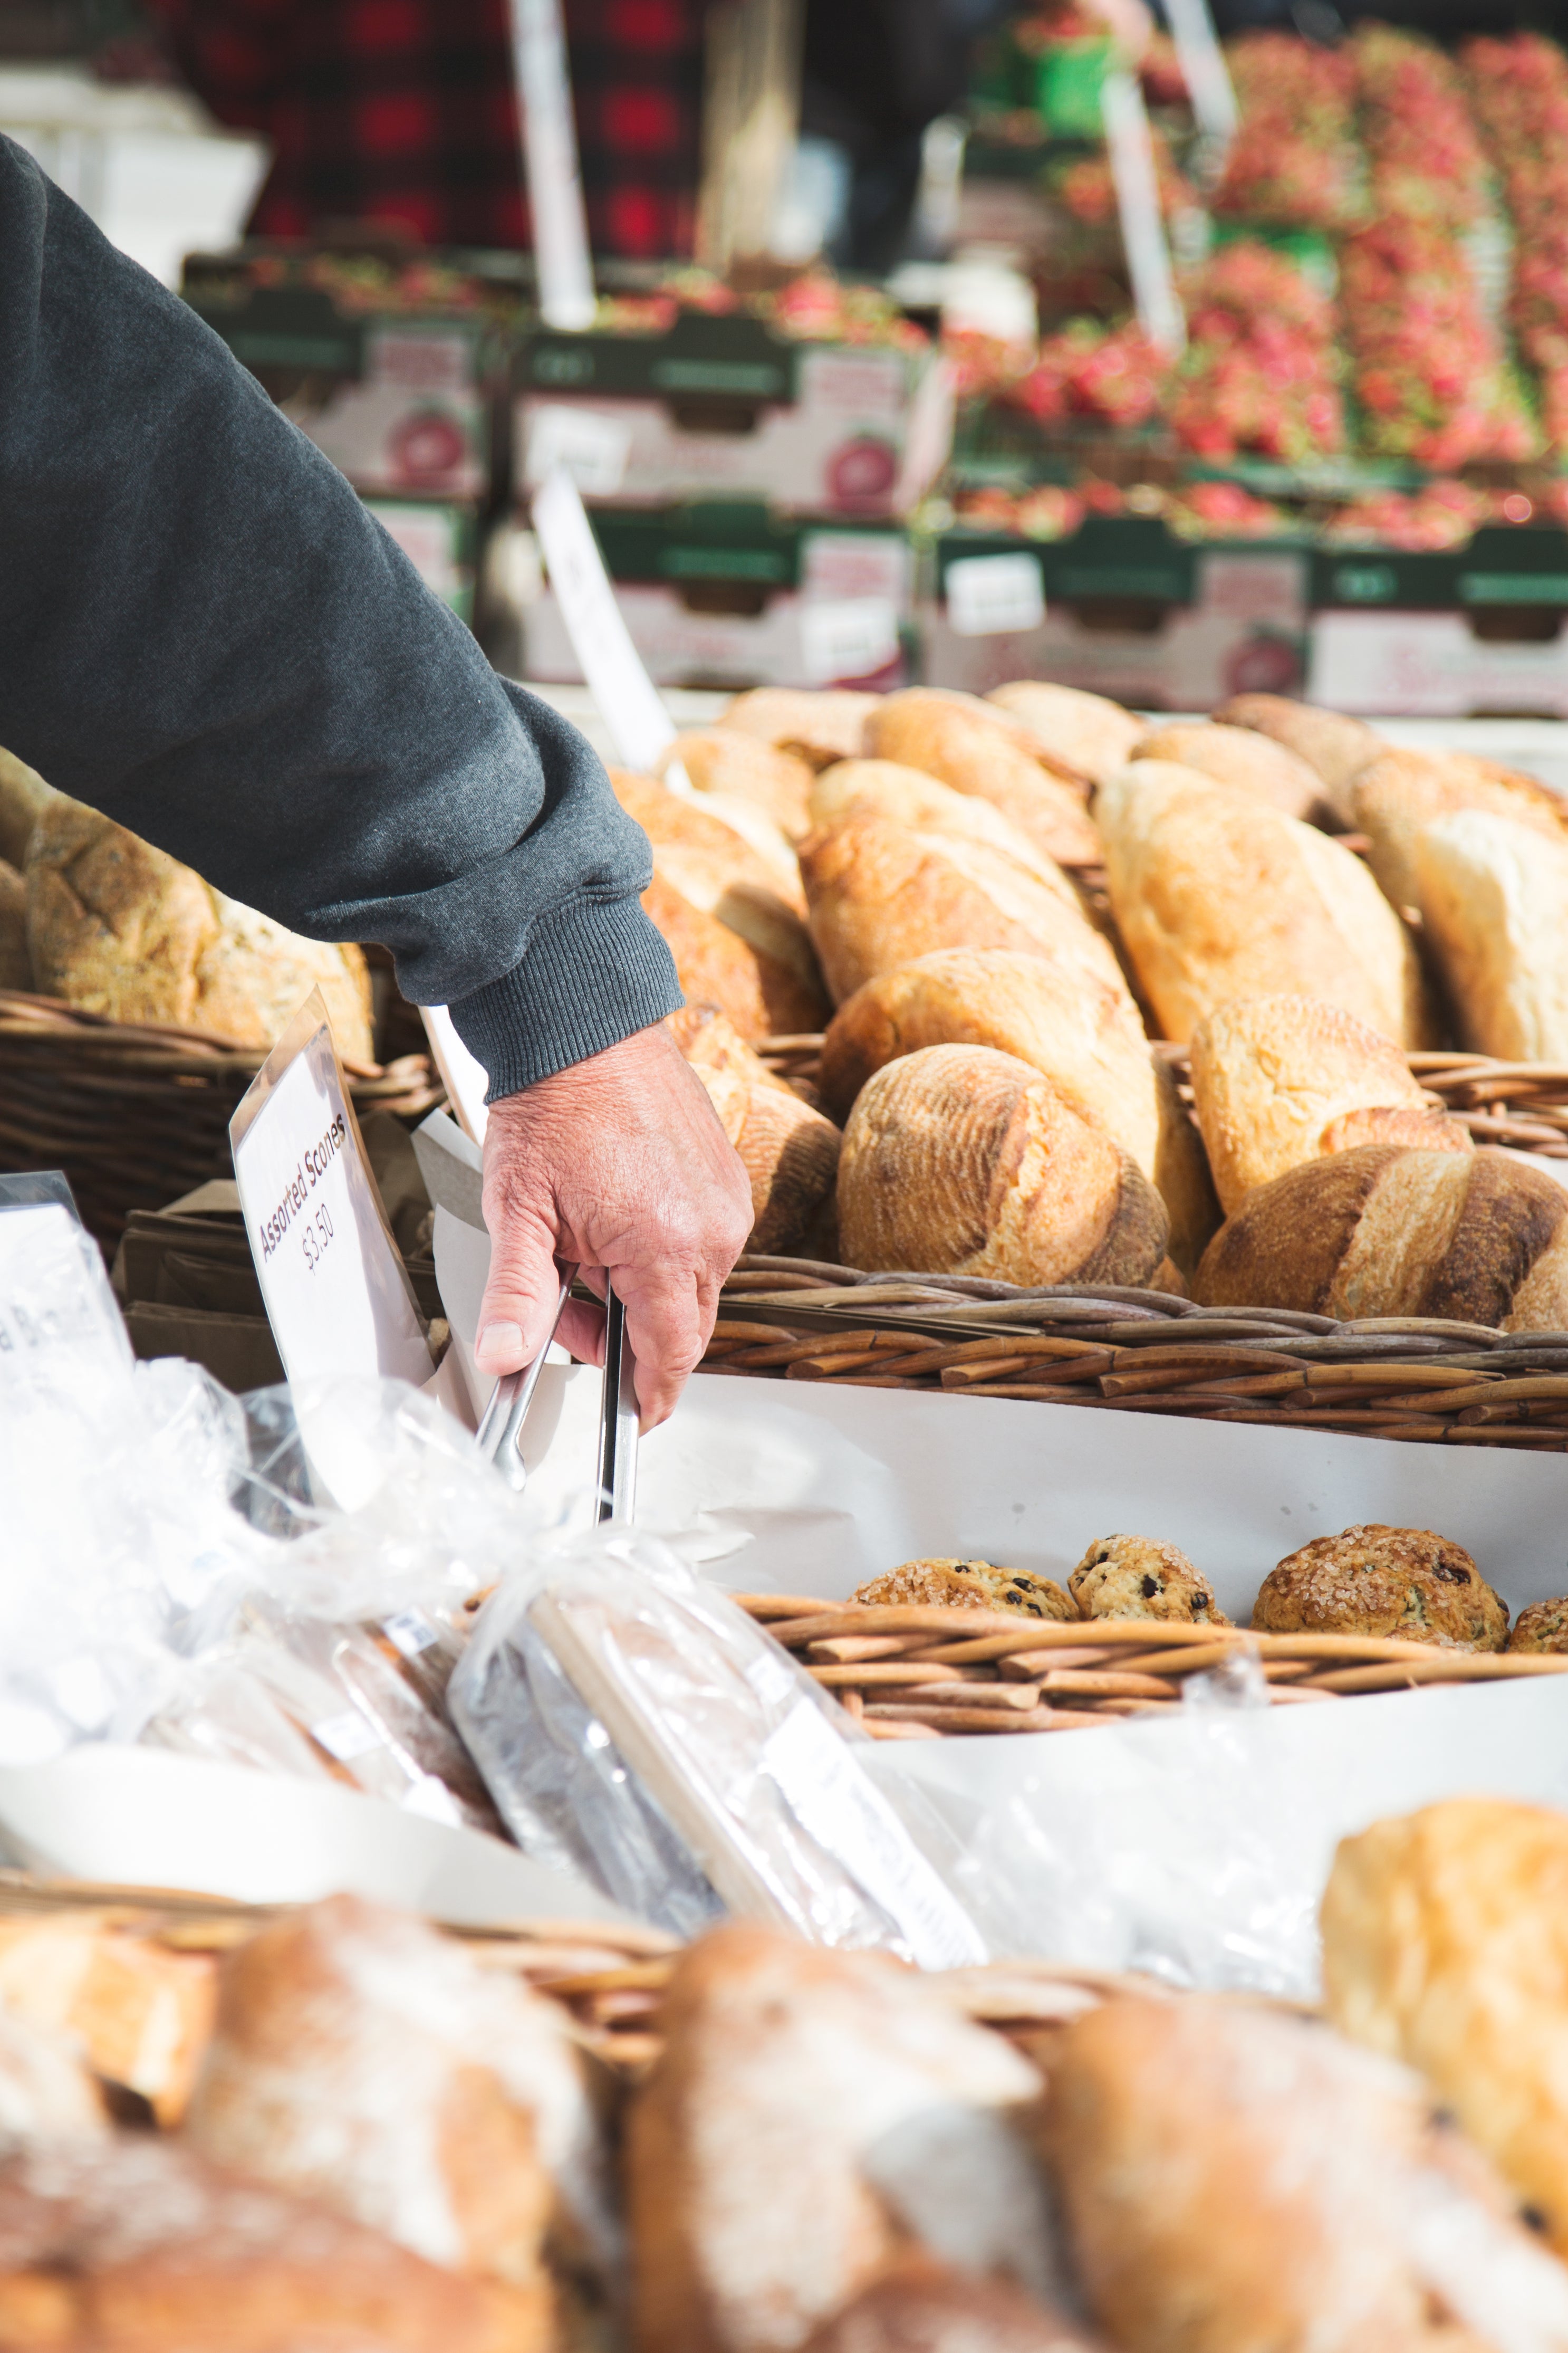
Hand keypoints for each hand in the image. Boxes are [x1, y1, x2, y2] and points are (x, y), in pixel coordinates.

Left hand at [473, 1021, 752, 1427]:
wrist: (586, 1028)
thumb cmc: (553, 1106)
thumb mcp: (518, 1212)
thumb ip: (514, 1295)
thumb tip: (504, 1357)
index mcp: (664, 1247)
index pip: (668, 1354)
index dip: (648, 1395)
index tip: (634, 1417)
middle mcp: (712, 1229)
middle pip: (682, 1327)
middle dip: (627, 1337)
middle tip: (570, 1311)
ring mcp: (726, 1202)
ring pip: (691, 1286)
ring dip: (640, 1289)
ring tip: (583, 1249)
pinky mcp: (726, 1180)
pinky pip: (702, 1244)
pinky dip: (659, 1252)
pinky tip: (614, 1221)